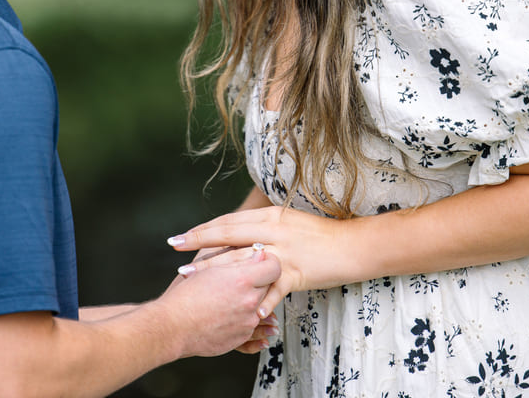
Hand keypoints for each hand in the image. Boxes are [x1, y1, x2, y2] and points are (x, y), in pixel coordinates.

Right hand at [157, 245, 280, 357]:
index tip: (262, 260)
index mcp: (242, 280)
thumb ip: (235, 256)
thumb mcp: (208, 267)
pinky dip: (251, 319)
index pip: (274, 266)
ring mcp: (248, 322)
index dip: (268, 261)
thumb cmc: (185, 296)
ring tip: (243, 297)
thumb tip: (255, 251)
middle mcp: (249, 302)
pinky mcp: (242, 337)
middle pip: (270, 286)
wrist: (172, 327)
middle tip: (250, 276)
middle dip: (262, 280)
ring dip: (257, 300)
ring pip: (265, 307)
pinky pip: (256, 327)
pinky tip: (245, 315)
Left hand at [167, 206, 345, 319]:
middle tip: (175, 251)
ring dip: (214, 269)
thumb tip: (241, 230)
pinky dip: (259, 300)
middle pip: (228, 236)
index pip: (229, 222)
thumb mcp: (289, 222)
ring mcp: (283, 251)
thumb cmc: (320, 235)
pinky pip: (273, 288)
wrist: (353, 245)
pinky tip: (243, 310)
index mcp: (270, 216)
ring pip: (242, 260)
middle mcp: (273, 230)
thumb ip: (265, 226)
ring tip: (191, 277)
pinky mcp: (297, 271)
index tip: (181, 236)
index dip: (203, 229)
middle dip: (198, 244)